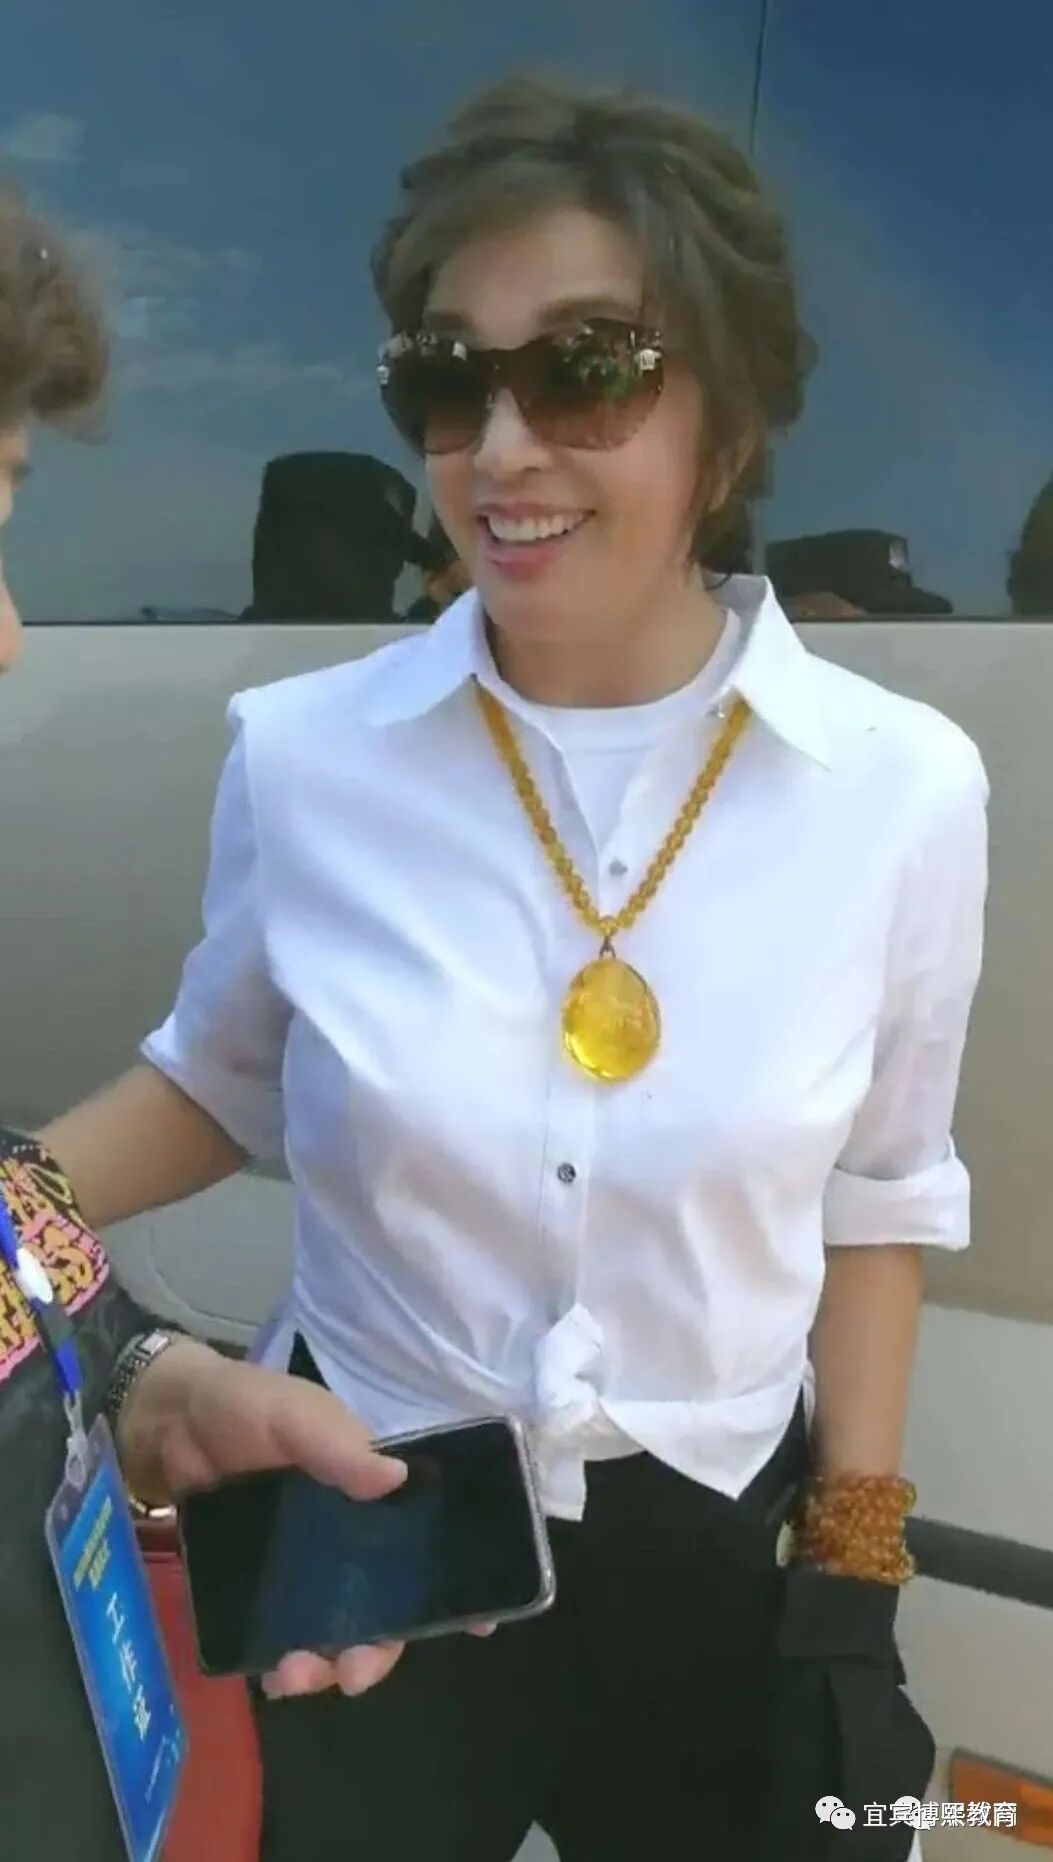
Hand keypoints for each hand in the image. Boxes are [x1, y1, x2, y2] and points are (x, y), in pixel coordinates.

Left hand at [118, 1338, 494, 1698]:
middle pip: (385, 1604)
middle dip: (380, 1648)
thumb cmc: (242, 1407)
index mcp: (372, 1491)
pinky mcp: (256, 1590)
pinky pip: (279, 1636)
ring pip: (334, 1630)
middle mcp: (348, 1538)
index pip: (428, 1538)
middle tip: (354, 1671)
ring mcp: (302, 1570)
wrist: (163, 1426)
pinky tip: (267, 1672)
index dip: (459, 1580)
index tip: (482, 1622)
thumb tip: (395, 1479)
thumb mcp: (291, 1412)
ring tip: (296, 1674)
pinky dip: (281, 1661)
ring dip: (326, 1662)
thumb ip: (335, 1442)